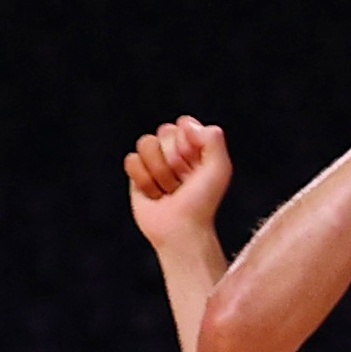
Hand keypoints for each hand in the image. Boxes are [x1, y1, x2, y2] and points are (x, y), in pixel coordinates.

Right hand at [125, 118, 230, 251]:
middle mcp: (175, 152)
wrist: (180, 229)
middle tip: (183, 180)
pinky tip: (155, 194)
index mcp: (197, 147)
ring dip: (159, 171)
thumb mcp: (218, 170)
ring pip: (145, 143)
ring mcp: (155, 162)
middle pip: (163, 131)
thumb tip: (186, 122)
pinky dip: (144, 180)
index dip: (187, 144)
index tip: (196, 165)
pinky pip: (131, 160)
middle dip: (173, 159)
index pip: (183, 125)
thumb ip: (212, 140)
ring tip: (170, 189)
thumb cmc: (202, 202)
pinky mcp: (137, 174)